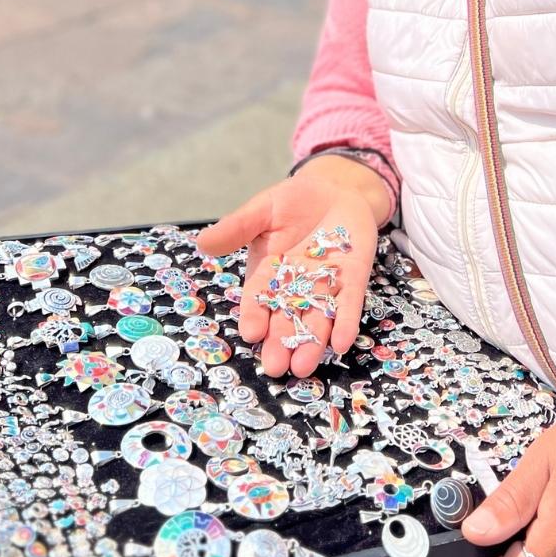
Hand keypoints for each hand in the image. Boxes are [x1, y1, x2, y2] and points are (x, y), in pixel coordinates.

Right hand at [196, 157, 385, 377]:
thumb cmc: (293, 202)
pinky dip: (345, 323)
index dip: (255, 316)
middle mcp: (295, 286)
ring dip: (312, 343)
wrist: (334, 188)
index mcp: (268, 272)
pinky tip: (342, 343)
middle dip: (281, 343)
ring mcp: (324, 285)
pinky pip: (348, 304)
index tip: (251, 334)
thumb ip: (238, 226)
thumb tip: (203, 241)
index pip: (259, 298)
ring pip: (317, 319)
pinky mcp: (352, 280)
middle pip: (287, 318)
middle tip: (276, 368)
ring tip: (304, 367)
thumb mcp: (262, 210)